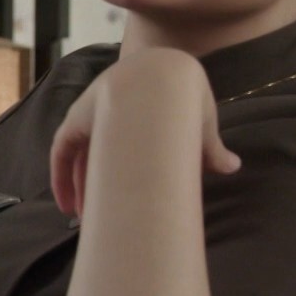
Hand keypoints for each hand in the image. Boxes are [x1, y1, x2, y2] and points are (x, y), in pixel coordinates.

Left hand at [47, 49, 239, 218]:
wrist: (168, 76)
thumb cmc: (188, 99)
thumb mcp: (201, 127)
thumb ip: (209, 149)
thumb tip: (234, 167)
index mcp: (134, 111)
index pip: (121, 149)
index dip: (120, 177)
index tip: (123, 205)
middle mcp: (106, 111)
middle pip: (95, 157)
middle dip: (97, 188)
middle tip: (99, 218)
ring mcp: (89, 114)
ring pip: (77, 159)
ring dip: (80, 189)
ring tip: (84, 218)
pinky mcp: (76, 121)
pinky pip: (62, 154)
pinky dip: (62, 180)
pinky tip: (67, 204)